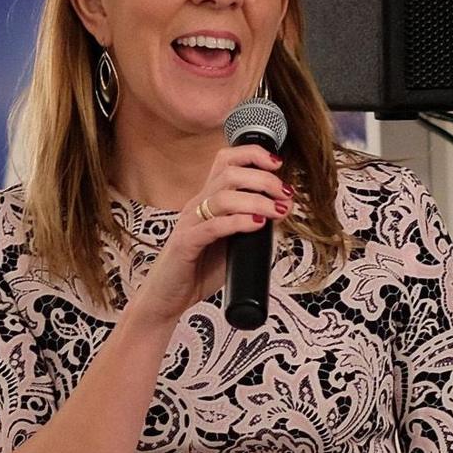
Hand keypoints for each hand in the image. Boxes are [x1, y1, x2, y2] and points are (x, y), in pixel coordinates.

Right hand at [124, 145, 292, 326]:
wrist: (167, 298)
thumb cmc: (198, 270)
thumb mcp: (231, 242)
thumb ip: (251, 225)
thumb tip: (281, 211)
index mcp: (207, 200)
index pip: (226, 161)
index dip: (252, 155)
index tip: (277, 164)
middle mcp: (197, 205)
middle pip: (229, 174)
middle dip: (263, 179)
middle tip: (285, 194)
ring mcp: (190, 223)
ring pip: (222, 197)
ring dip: (257, 200)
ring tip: (277, 211)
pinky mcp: (185, 245)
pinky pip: (212, 227)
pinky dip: (238, 222)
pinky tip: (257, 224)